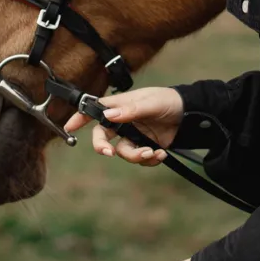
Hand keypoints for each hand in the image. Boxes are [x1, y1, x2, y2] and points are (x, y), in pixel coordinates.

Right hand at [63, 86, 183, 165]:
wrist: (190, 114)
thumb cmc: (168, 101)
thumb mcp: (151, 102)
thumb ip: (130, 110)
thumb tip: (108, 117)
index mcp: (120, 106)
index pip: (95, 110)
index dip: (80, 118)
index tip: (69, 127)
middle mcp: (123, 122)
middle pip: (103, 138)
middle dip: (103, 147)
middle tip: (109, 153)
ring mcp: (133, 136)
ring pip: (123, 152)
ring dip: (136, 156)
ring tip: (152, 152)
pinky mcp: (145, 146)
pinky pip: (140, 159)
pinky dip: (150, 160)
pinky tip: (161, 154)